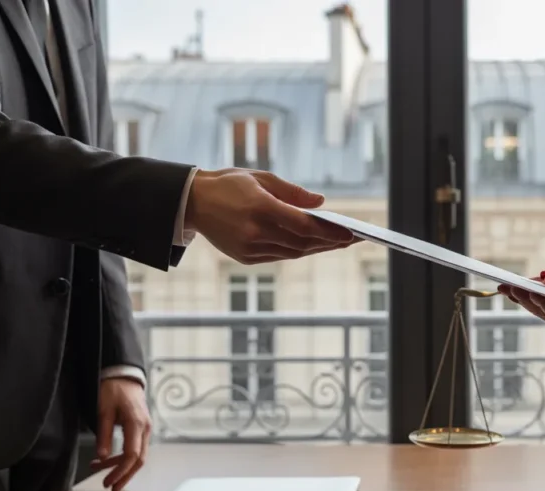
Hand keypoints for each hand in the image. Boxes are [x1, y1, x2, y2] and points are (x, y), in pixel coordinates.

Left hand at [89, 378, 151, 490]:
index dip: (120, 471)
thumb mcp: (103, 411)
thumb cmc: (113, 389)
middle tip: (109, 488)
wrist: (124, 375)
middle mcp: (145, 428)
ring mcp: (146, 428)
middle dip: (125, 476)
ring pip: (138, 456)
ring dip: (122, 468)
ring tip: (104, 475)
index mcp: (136, 423)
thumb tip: (102, 458)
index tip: (107, 482)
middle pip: (139, 460)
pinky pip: (136, 448)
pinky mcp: (142, 428)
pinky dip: (124, 458)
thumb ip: (104, 435)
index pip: (132, 455)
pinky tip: (109, 461)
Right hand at [184, 168, 358, 263]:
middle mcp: (255, 231)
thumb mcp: (261, 178)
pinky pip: (280, 256)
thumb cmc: (229, 184)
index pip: (304, 226)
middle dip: (330, 242)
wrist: (192, 202)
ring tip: (337, 243)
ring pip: (293, 252)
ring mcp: (250, 248)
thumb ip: (293, 192)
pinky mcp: (245, 258)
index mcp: (260, 207)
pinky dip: (299, 251)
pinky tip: (314, 245)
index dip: (330, 232)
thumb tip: (321, 203)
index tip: (350, 233)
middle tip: (352, 239)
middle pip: (303, 243)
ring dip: (318, 248)